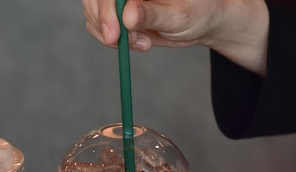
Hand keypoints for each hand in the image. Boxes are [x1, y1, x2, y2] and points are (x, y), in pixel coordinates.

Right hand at [82, 0, 268, 75]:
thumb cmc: (197, 12)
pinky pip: (100, 28)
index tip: (114, 32)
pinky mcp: (118, 15)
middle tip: (120, 42)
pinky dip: (114, 41)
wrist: (201, 23)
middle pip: (94, 0)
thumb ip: (152, 14)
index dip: (105, 8)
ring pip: (94, 15)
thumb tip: (127, 15)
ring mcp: (120, 1)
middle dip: (103, 23)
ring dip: (111, 35)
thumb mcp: (178, 15)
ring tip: (142, 42)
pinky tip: (138, 42)